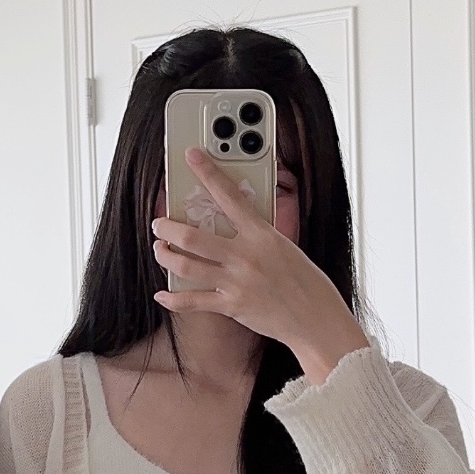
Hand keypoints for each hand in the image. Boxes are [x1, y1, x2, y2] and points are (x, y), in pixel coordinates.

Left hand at [151, 149, 367, 383]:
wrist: (315, 317)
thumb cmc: (304, 281)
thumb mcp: (284, 246)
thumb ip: (258, 234)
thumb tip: (235, 221)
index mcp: (261, 234)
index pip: (229, 195)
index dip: (208, 172)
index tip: (191, 156)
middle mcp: (245, 255)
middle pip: (192, 235)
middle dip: (167, 227)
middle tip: (159, 224)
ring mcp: (235, 281)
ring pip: (185, 265)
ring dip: (164, 255)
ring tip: (160, 249)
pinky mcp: (231, 305)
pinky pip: (191, 301)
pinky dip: (172, 298)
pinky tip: (162, 294)